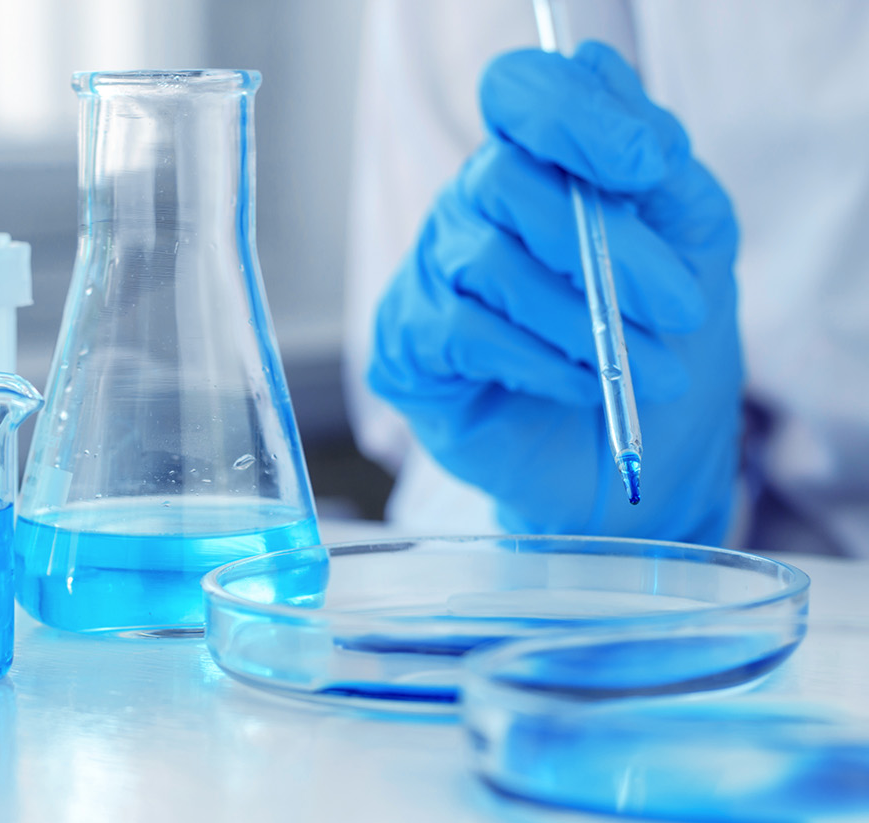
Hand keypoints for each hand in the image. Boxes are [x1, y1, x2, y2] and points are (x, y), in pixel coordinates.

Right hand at [367, 41, 741, 542]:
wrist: (629, 457)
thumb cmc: (655, 341)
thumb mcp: (691, 242)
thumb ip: (662, 167)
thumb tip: (612, 90)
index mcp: (533, 164)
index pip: (517, 91)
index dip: (574, 114)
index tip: (646, 166)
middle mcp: (469, 208)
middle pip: (504, 179)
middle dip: (607, 246)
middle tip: (680, 307)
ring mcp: (430, 276)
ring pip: (489, 263)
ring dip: (585, 321)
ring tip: (650, 369)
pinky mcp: (406, 347)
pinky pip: (463, 333)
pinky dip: (540, 361)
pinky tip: (584, 385)